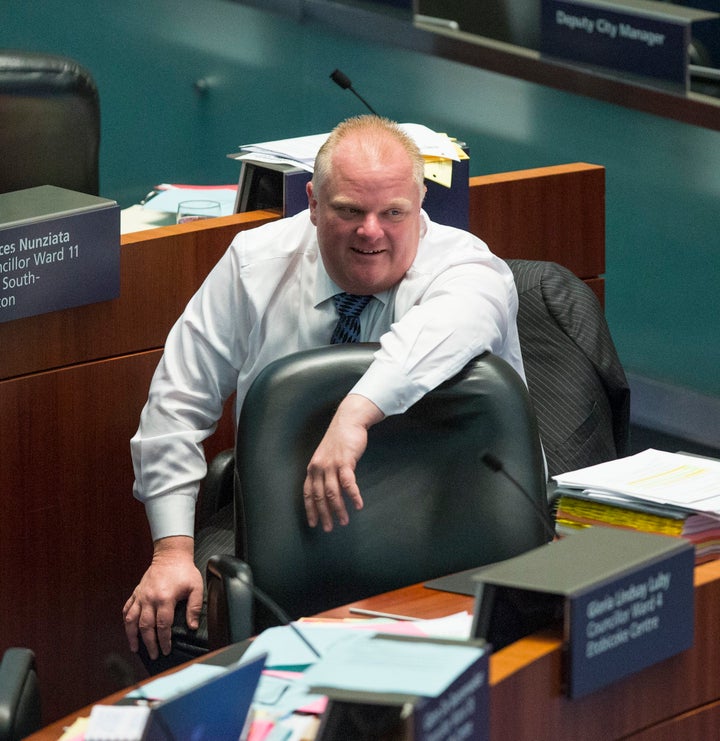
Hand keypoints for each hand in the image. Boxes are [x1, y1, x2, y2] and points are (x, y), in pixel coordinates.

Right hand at [122, 536, 202, 659]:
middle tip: (154, 655)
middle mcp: (150, 599)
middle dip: (149, 643)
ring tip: (135, 648)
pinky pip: (127, 608)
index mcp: (165, 599)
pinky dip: (126, 620)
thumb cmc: (184, 571)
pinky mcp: (137, 592)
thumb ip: (194, 607)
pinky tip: (129, 629)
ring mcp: (141, 595)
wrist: (171, 555)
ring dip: (132, 636)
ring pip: (131, 620)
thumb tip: (192, 626)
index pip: (163, 626)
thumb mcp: (196, 587)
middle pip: (146, 627)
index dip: (164, 640)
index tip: (166, 650)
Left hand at [303, 394, 383, 530]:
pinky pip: (348, 483)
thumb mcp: (326, 456)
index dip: (310, 509)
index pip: (308, 493)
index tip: (313, 523)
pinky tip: (358, 505)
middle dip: (324, 514)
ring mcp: (331, 465)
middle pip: (319, 496)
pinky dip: (353, 496)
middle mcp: (319, 468)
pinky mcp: (345, 461)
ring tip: (344, 521)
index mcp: (313, 468)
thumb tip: (328, 491)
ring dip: (339, 509)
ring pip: (332, 493)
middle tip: (329, 528)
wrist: (348, 421)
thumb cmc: (340, 440)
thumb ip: (325, 472)